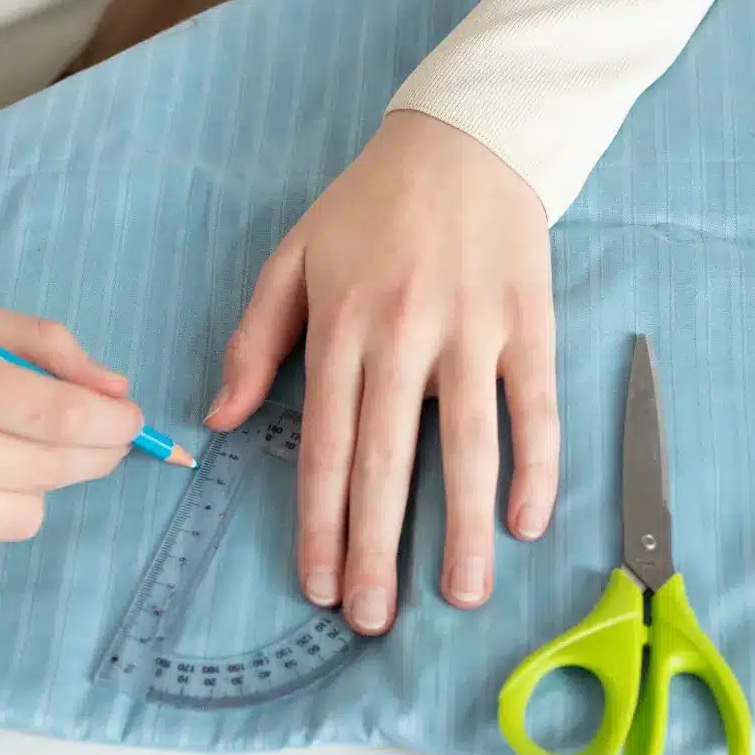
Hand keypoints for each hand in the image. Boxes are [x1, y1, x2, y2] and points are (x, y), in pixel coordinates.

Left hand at [205, 109, 559, 635]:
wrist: (467, 135)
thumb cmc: (371, 204)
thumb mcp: (292, 259)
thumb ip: (253, 341)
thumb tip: (218, 419)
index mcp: (339, 327)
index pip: (322, 446)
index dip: (319, 523)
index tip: (319, 585)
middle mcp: (401, 335)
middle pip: (386, 461)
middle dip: (377, 549)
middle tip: (374, 619)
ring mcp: (470, 330)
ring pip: (467, 445)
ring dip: (465, 528)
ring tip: (464, 596)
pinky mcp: (527, 322)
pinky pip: (533, 405)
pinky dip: (536, 465)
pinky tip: (526, 522)